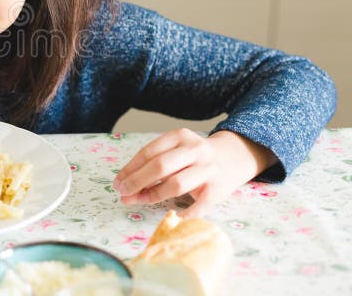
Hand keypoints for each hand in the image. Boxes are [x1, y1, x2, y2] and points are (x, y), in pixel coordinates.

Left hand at [112, 128, 276, 217]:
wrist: (233, 157)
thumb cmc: (194, 157)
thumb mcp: (175, 150)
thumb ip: (153, 164)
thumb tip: (125, 186)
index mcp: (180, 136)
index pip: (149, 152)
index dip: (130, 169)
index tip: (117, 182)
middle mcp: (195, 150)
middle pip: (160, 166)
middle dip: (137, 181)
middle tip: (122, 193)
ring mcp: (208, 169)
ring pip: (176, 184)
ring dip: (153, 195)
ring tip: (140, 201)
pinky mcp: (218, 189)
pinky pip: (198, 205)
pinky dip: (183, 213)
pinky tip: (171, 216)